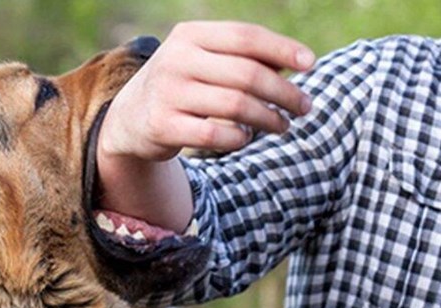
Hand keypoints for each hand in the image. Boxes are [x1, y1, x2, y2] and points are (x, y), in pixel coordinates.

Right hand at [97, 22, 314, 231]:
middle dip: (284, 92)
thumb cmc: (182, 85)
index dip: (283, 49)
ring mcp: (167, 93)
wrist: (129, 118)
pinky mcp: (163, 126)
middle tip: (304, 107)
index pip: (245, 37)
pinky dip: (239, 138)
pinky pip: (217, 134)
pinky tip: (246, 138)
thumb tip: (299, 62)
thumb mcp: (204, 60)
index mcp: (189, 36)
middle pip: (247, 74)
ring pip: (236, 106)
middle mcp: (175, 60)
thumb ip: (243, 57)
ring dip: (269, 119)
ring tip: (282, 126)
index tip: (311, 65)